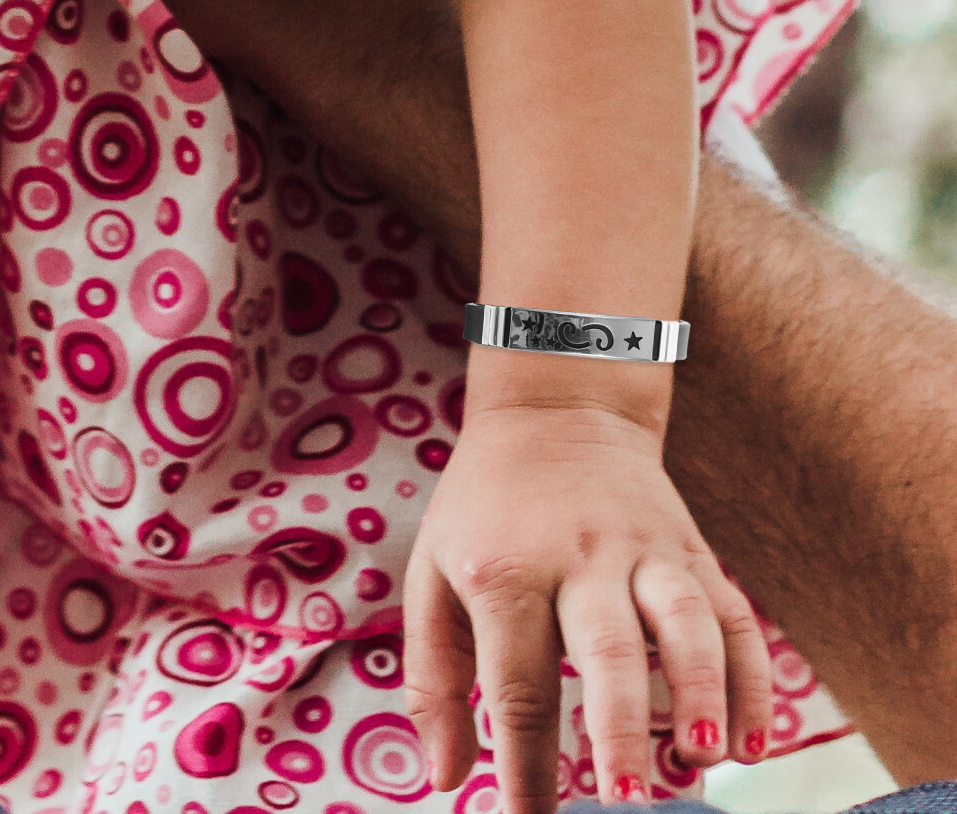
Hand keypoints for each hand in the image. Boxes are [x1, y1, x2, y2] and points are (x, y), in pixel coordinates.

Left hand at [403, 404, 772, 811]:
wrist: (555, 411)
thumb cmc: (484, 504)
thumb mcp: (432, 572)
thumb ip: (433, 675)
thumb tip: (445, 776)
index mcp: (506, 572)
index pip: (518, 686)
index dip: (524, 768)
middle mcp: (578, 558)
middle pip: (606, 649)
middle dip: (618, 729)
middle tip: (624, 799)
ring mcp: (641, 549)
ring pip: (685, 621)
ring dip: (701, 694)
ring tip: (701, 759)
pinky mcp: (686, 546)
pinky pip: (729, 612)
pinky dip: (750, 674)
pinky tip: (753, 735)